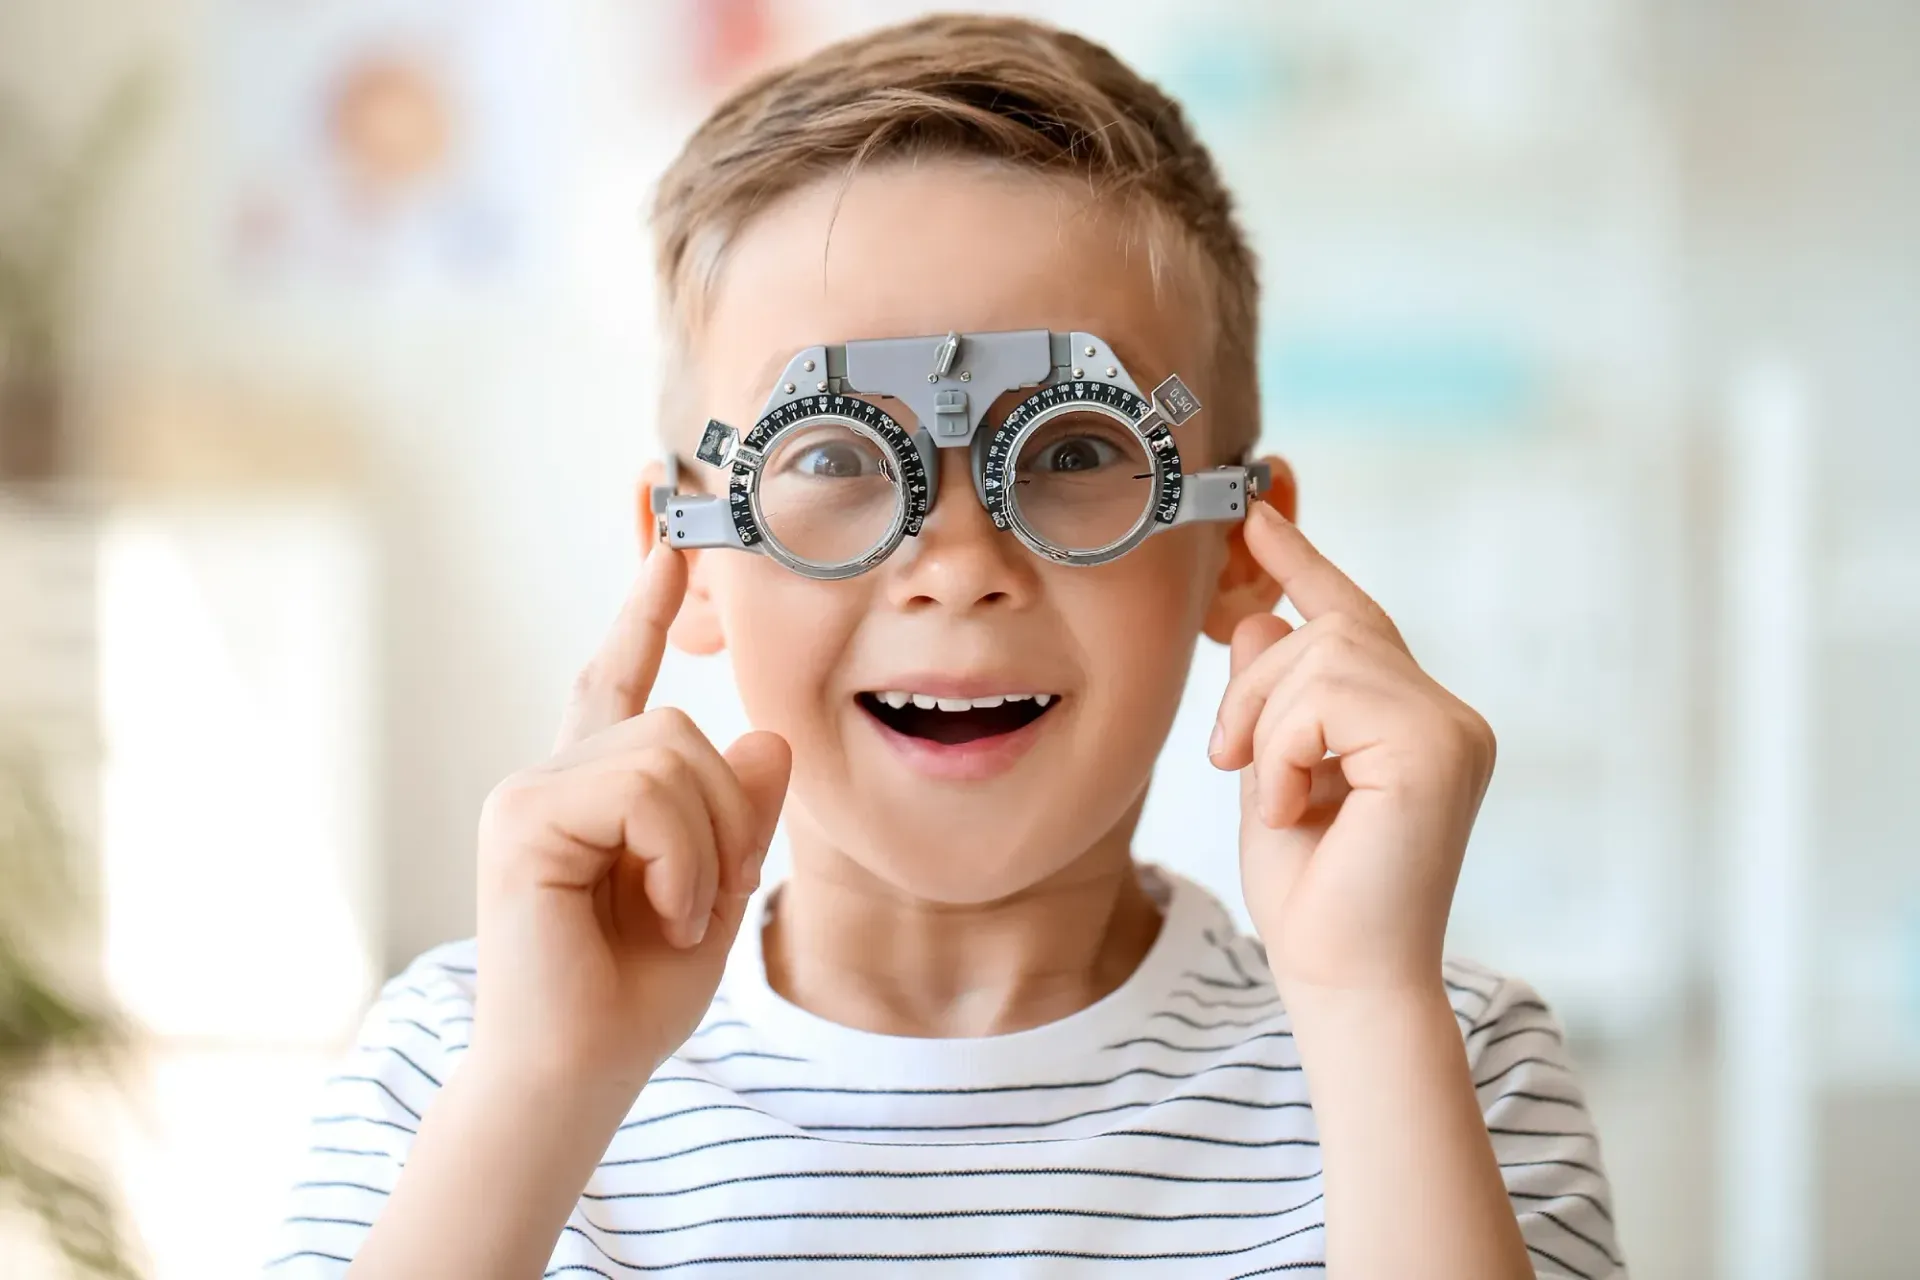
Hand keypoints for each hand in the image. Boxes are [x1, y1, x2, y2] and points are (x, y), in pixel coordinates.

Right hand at [472, 546, 790, 1094]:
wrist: (576, 1076)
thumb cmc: (632, 1000)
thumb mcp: (716, 894)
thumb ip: (741, 817)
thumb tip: (767, 736)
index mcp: (593, 792)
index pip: (615, 683)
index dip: (640, 615)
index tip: (666, 545)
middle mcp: (554, 779)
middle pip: (681, 728)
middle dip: (726, 818)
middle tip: (703, 904)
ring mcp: (529, 793)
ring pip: (672, 753)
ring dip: (707, 848)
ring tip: (679, 915)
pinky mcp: (521, 818)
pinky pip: (645, 791)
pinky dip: (681, 860)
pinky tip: (663, 915)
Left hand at [1210, 504, 1495, 998]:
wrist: (1340, 979)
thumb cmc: (1311, 896)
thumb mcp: (1271, 776)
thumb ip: (1275, 701)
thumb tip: (1264, 618)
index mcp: (1415, 721)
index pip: (1356, 620)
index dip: (1305, 564)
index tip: (1258, 517)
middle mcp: (1447, 716)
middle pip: (1328, 630)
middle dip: (1254, 685)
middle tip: (1226, 758)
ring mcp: (1451, 729)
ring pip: (1322, 655)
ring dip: (1265, 724)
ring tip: (1265, 794)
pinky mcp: (1437, 749)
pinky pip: (1325, 698)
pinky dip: (1282, 751)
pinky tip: (1288, 809)